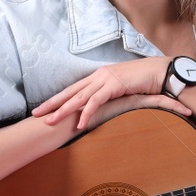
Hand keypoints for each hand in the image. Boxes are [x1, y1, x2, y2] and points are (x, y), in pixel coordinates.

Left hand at [33, 57, 173, 130]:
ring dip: (64, 110)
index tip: (43, 108)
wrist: (159, 71)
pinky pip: (97, 101)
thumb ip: (110, 94)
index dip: (57, 99)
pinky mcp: (114, 85)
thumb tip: (101, 105)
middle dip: (52, 103)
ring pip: (79, 97)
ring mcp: (105, 79)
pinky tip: (80, 124)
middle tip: (36, 115)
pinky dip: (87, 113)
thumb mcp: (122, 88)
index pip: (73, 89)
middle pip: (70, 92)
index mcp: (98, 76)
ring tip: (51, 122)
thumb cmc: (143, 80)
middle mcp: (98, 76)